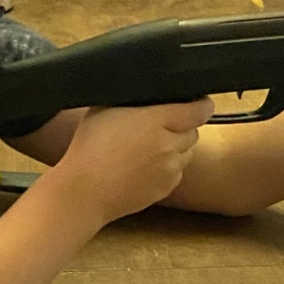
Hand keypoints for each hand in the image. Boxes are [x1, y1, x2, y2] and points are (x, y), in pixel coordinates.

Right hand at [56, 99, 213, 223]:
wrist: (84, 190)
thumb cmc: (88, 148)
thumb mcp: (103, 109)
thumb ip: (129, 99)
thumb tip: (141, 93)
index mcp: (157, 120)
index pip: (199, 110)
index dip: (200, 104)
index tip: (196, 103)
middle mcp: (170, 145)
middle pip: (193, 132)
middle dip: (180, 128)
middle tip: (157, 128)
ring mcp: (170, 170)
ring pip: (186, 155)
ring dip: (174, 150)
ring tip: (148, 151)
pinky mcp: (165, 189)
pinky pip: (175, 174)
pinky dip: (166, 169)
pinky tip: (142, 168)